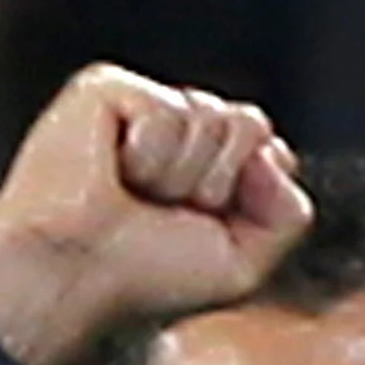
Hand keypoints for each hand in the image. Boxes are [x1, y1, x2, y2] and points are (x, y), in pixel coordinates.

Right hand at [0, 70, 310, 364]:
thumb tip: (278, 152)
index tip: (202, 224)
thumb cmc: (145, 277)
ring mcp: (142, 103)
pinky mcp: (107, 87)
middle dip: (218, 184)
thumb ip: (290, 214)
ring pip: (214, 115)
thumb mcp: (242, 262)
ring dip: (181, 176)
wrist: (75, 276)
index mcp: (204, 159)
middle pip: (250, 124)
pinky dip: (149, 155)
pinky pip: (169, 111)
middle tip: (163, 212)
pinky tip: (112, 170)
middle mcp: (177, 126)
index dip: (249, 188)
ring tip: (134, 194)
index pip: (267, 145)